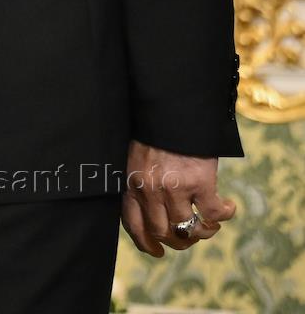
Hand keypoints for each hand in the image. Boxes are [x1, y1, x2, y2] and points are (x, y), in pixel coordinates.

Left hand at [121, 140, 235, 256]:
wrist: (171, 107)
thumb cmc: (154, 130)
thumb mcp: (136, 156)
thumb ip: (140, 180)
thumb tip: (150, 209)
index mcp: (131, 182)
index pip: (133, 224)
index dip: (146, 243)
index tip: (157, 252)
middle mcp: (150, 189)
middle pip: (163, 232)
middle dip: (178, 240)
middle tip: (189, 234)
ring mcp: (174, 188)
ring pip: (187, 229)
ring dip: (202, 232)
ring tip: (209, 223)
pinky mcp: (199, 182)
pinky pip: (213, 214)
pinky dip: (223, 215)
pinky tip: (227, 206)